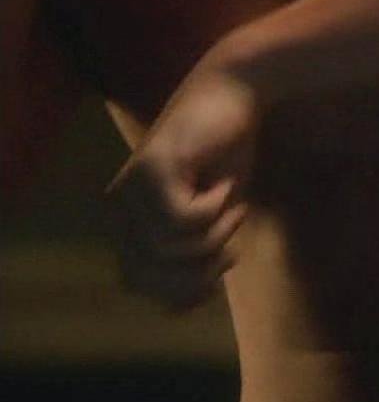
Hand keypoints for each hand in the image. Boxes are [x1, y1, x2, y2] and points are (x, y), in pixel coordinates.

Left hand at [107, 66, 260, 309]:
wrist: (236, 94)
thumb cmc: (228, 155)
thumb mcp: (215, 218)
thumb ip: (192, 257)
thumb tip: (179, 308)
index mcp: (128, 221)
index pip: (142, 285)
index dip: (185, 290)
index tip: (221, 265)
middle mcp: (119, 207)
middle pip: (151, 276)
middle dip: (201, 270)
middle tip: (231, 244)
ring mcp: (131, 189)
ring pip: (171, 250)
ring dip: (217, 234)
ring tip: (232, 206)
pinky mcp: (151, 170)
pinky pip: (184, 220)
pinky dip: (216, 209)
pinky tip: (224, 184)